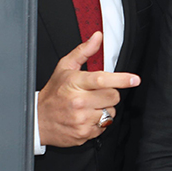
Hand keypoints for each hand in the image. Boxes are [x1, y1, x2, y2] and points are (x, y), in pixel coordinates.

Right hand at [37, 32, 139, 146]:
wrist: (37, 120)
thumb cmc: (53, 93)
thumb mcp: (64, 68)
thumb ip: (83, 51)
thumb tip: (97, 37)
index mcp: (74, 83)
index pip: (102, 79)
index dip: (121, 79)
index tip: (134, 80)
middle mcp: (78, 101)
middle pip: (113, 96)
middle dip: (109, 93)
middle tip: (96, 93)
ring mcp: (81, 119)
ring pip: (111, 111)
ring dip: (104, 108)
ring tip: (88, 106)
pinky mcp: (84, 133)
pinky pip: (104, 126)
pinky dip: (98, 121)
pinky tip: (86, 117)